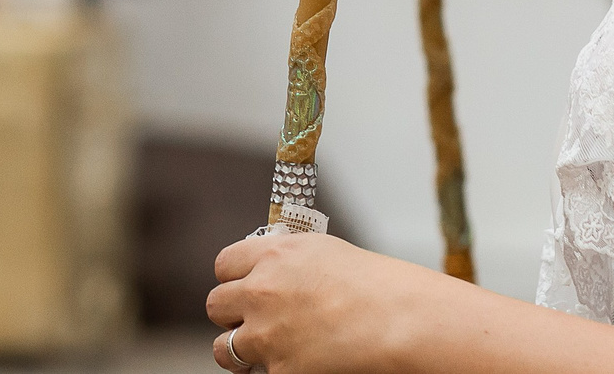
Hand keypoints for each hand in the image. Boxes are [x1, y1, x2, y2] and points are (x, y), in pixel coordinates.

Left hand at [207, 232, 443, 373]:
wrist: (397, 320)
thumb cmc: (373, 284)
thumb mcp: (323, 251)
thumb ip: (286, 259)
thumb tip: (271, 268)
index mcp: (271, 255)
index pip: (224, 264)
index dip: (234, 277)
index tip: (244, 285)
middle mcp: (260, 292)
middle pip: (216, 305)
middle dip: (233, 313)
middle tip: (254, 320)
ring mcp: (266, 334)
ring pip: (224, 347)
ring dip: (240, 348)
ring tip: (262, 349)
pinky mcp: (280, 371)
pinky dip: (274, 371)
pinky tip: (297, 363)